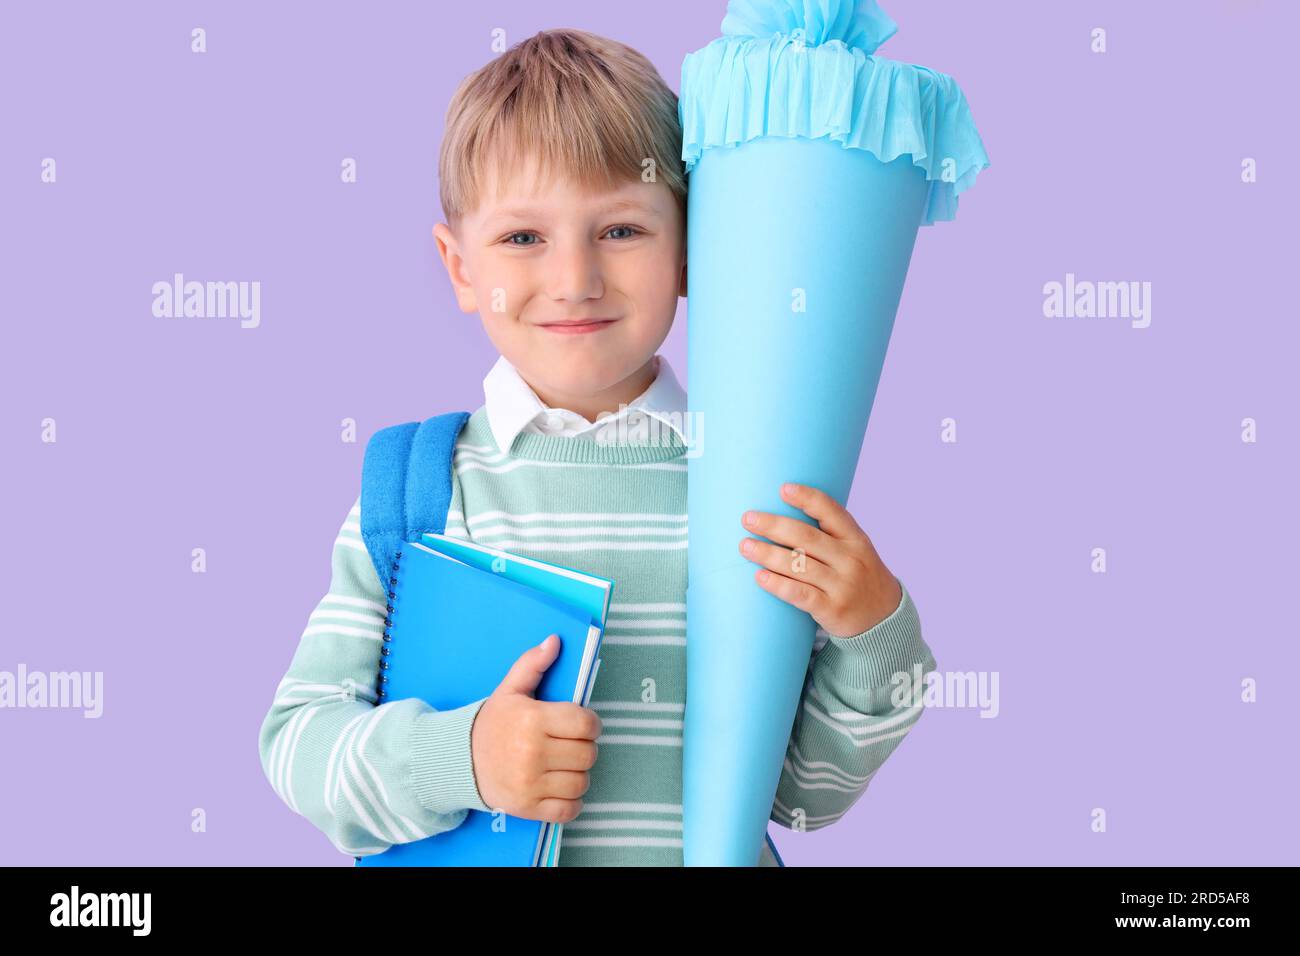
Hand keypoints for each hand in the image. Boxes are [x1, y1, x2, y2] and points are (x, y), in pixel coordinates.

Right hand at [471, 634, 600, 823]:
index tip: (583, 725)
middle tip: (571, 744)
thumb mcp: (510, 690)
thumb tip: (554, 641)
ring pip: (581, 782)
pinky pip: (568, 809)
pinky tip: (561, 787)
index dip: (591, 723)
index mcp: (532, 719)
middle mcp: (532, 753)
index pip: (585, 723)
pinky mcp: (527, 807)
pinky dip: (572, 801)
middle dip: (585, 748)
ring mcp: (530, 783)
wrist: (458, 760)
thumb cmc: (491, 724)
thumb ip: (533, 664)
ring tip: (565, 766)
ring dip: (579, 774)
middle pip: (587, 754)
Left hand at [739, 482, 902, 637]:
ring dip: (768, 554)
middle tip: (747, 519)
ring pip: (799, 565)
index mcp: (856, 539)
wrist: (885, 619)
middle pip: (806, 537)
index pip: (831, 512)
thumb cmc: (859, 577)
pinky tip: (760, 577)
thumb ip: (829, 534)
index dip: (807, 498)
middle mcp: (850, 560)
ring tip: (745, 546)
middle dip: (774, 526)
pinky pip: (800, 594)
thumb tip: (782, 515)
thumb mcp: (856, 550)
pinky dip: (778, 585)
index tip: (783, 488)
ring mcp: (842, 585)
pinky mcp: (832, 609)